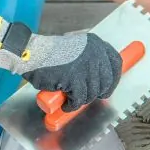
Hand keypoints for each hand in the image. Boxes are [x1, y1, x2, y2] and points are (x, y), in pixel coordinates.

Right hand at [0, 18, 122, 110]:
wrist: (33, 54)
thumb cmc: (49, 53)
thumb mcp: (75, 47)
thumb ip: (89, 55)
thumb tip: (101, 75)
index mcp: (96, 44)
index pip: (116, 63)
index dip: (113, 78)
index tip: (107, 87)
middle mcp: (95, 53)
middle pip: (107, 81)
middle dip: (98, 92)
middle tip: (85, 96)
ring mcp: (86, 66)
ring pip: (93, 93)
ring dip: (82, 99)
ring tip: (70, 98)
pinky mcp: (76, 79)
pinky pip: (79, 99)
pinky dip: (71, 105)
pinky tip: (65, 105)